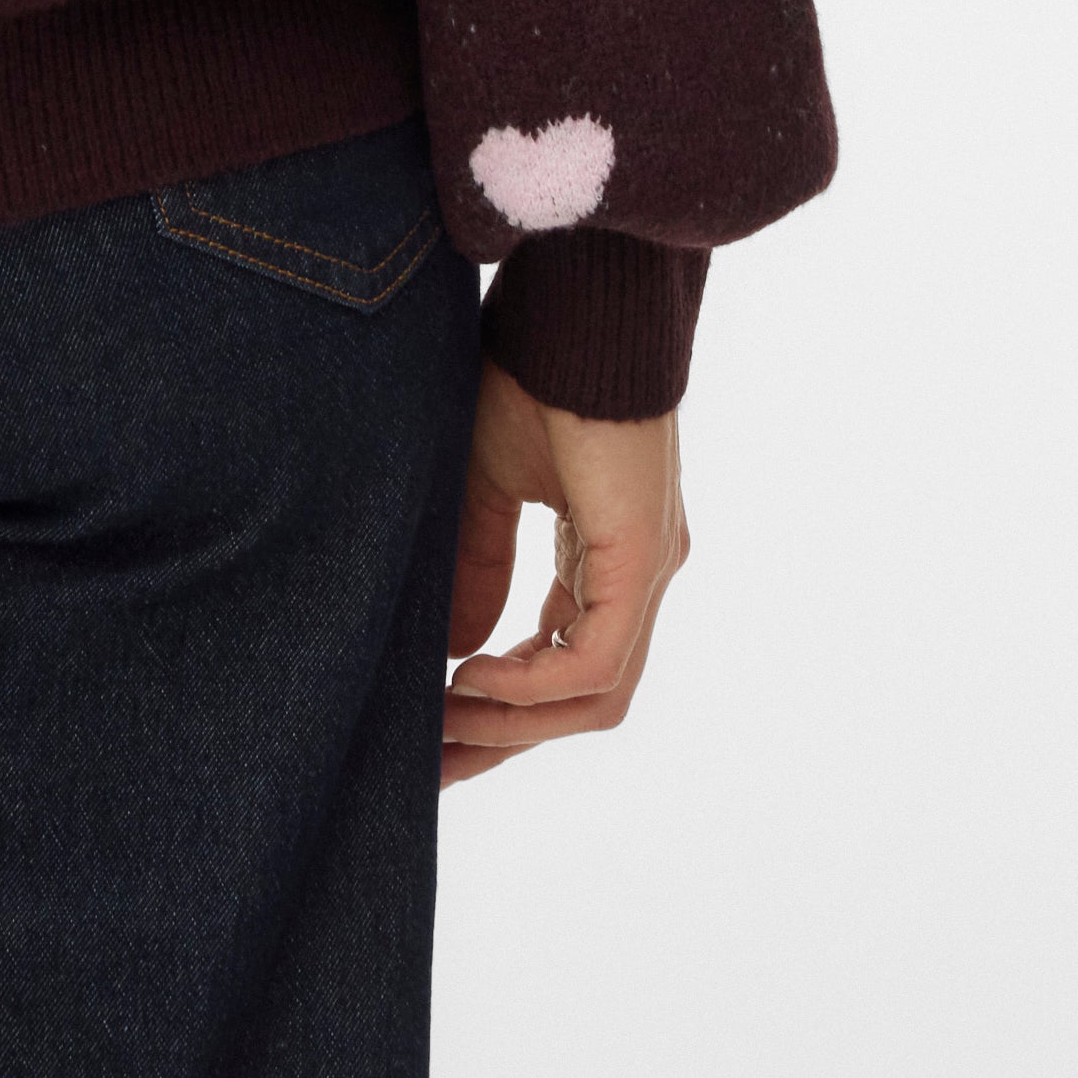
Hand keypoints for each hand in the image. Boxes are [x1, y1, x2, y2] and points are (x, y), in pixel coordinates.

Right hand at [439, 357, 687, 785]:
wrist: (577, 309)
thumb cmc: (532, 371)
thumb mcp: (485, 482)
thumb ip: (476, 565)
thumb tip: (456, 654)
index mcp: (607, 557)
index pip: (563, 664)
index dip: (501, 708)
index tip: (433, 733)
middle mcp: (638, 576)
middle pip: (581, 699)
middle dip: (502, 739)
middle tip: (431, 767)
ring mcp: (647, 573)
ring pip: (594, 694)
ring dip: (516, 721)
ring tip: (442, 723)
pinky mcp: (642, 561)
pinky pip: (596, 661)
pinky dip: (534, 684)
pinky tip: (473, 680)